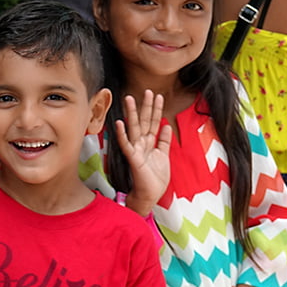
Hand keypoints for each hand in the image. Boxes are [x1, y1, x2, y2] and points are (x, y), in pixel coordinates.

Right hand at [115, 91, 171, 215]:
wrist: (150, 195)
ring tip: (129, 99)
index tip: (159, 96)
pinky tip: (119, 123)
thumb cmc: (155, 179)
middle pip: (144, 121)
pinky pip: (126, 145)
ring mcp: (136, 150)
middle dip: (146, 106)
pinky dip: (122, 134)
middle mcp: (141, 144)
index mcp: (149, 143)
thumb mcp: (164, 156)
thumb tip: (167, 125)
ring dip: (132, 113)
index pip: (153, 123)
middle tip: (148, 91)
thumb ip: (164, 141)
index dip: (156, 110)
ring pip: (134, 128)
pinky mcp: (133, 159)